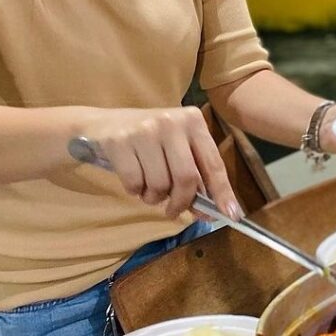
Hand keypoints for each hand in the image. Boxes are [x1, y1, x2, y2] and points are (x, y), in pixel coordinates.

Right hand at [79, 107, 240, 219]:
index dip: (222, 192)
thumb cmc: (150, 140)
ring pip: (159, 184)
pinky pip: (134, 183)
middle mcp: (172, 122)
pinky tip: (133, 179)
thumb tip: (211, 211)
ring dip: (154, 197)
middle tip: (173, 211)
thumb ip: (195, 173)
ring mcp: (145, 130)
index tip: (231, 214)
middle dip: (181, 202)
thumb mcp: (177, 147)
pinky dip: (134, 191)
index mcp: (193, 121)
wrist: (104, 124)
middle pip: (186, 178)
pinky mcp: (120, 141)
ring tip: (149, 188)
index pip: (213, 163)